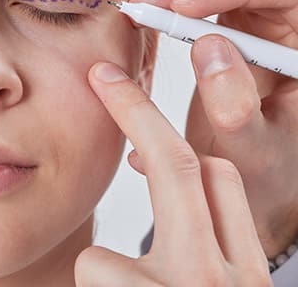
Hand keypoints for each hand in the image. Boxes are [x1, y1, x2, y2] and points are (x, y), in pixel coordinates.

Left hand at [74, 62, 271, 285]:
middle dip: (138, 112)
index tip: (145, 113)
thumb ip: (201, 241)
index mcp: (247, 270)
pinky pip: (94, 261)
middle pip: (182, 165)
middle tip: (103, 75)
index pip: (224, 181)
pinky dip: (94, 277)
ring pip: (139, 213)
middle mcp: (224, 278)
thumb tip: (146, 167)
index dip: (182, 139)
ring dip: (112, 250)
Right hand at [129, 0, 297, 256]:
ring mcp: (253, 18)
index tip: (182, 5)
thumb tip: (209, 46)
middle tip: (146, 5)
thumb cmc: (258, 170)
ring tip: (140, 8)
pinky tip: (145, 10)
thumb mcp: (250, 150)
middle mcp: (285, 23)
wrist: (237, 180)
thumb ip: (235, 106)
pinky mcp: (222, 21)